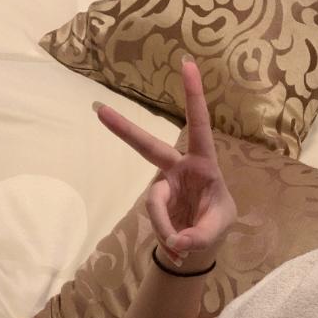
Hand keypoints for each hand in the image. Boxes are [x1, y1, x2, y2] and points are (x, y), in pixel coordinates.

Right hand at [94, 57, 236, 267]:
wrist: (203, 239)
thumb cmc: (216, 220)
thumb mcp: (218, 228)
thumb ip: (200, 236)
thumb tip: (177, 244)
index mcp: (204, 163)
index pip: (199, 126)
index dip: (194, 97)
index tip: (187, 63)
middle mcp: (178, 168)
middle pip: (148, 147)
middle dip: (124, 130)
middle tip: (99, 109)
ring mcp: (163, 185)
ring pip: (155, 204)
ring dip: (167, 229)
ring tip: (182, 250)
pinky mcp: (154, 203)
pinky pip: (154, 221)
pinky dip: (166, 240)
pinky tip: (177, 253)